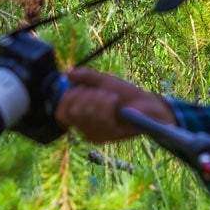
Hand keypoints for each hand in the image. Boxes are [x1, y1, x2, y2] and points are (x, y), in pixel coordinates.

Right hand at [54, 67, 175, 142]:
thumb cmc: (124, 94)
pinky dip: (108, 105)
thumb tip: (68, 73)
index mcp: (80, 116)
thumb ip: (86, 77)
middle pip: (72, 111)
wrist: (147, 106)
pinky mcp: (108, 136)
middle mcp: (84, 128)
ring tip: (113, 97)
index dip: (68, 98)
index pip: (61, 113)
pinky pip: (100, 118)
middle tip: (103, 92)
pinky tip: (116, 103)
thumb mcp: (104, 81)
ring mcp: (96, 133)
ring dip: (99, 99)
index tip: (83, 88)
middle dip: (87, 95)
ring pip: (85, 113)